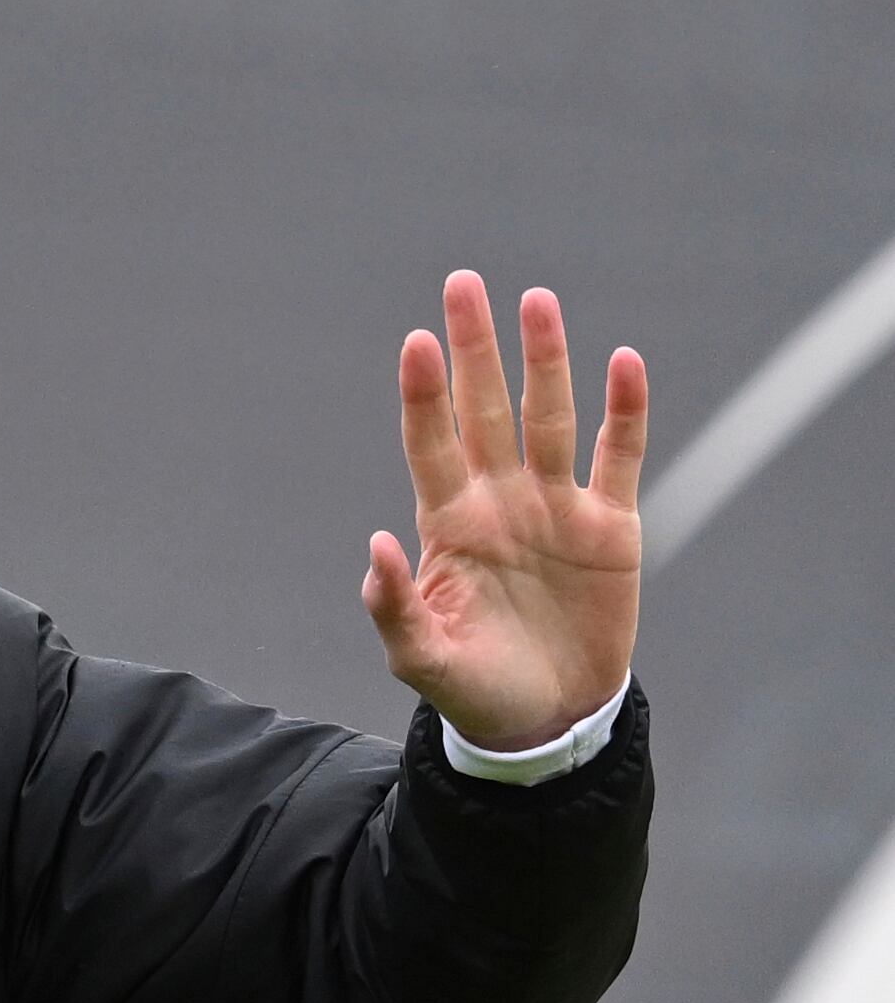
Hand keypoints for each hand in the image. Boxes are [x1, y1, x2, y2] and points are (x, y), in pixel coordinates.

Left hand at [363, 271, 643, 750]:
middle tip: (464, 282)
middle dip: (476, 348)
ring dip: (546, 361)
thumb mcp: (420, 659)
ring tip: (537, 300)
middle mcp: (501, 500)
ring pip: (550, 417)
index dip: (425, 395)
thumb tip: (376, 544)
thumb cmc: (473, 689)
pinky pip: (620, 455)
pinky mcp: (611, 526)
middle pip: (486, 409)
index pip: (431, 443)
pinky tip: (624, 362)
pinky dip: (626, 411)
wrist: (544, 719)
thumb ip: (393, 607)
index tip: (417, 342)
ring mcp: (556, 507)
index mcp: (450, 524)